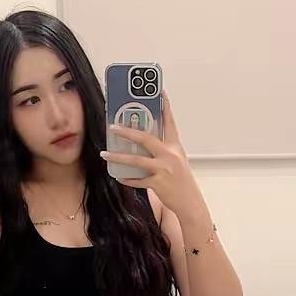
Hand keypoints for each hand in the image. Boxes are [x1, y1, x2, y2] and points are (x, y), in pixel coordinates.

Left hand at [100, 93, 203, 218]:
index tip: (160, 92)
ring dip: (118, 156)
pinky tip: (119, 177)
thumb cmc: (181, 182)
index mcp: (175, 147)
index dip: (165, 107)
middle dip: (128, 132)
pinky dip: (127, 179)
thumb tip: (141, 144)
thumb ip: (162, 151)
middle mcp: (170, 155)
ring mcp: (164, 169)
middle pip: (146, 138)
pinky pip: (138, 180)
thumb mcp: (176, 162)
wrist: (190, 203)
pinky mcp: (158, 183)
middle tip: (113, 127)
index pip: (169, 123)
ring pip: (137, 160)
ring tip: (105, 153)